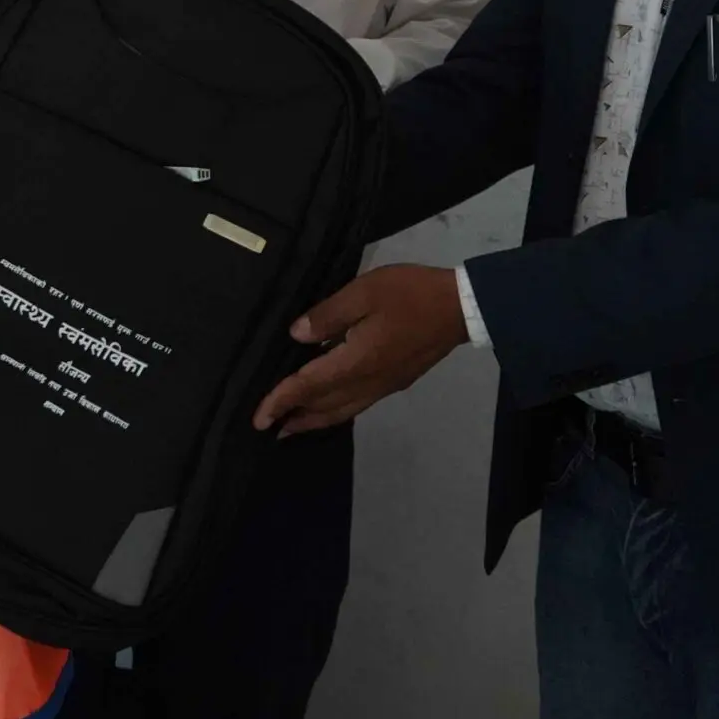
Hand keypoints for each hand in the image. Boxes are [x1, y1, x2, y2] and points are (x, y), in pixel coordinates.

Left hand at [252, 265, 467, 437]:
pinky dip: (336, 411)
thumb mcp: (364, 291)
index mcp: (357, 361)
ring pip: (343, 410)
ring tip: (293, 424)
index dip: (281, 401)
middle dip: (295, 418)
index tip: (258, 418)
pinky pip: (358, 404)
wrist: (461, 307)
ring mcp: (385, 384)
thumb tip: (298, 336)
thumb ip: (328, 314)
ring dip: (315, 420)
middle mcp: (369, 381)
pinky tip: (330, 404)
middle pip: (325, 408)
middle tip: (268, 427)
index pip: (309, 387)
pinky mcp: (396, 380)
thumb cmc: (410, 294)